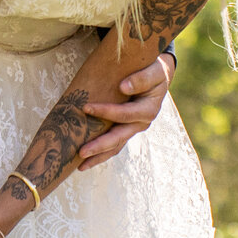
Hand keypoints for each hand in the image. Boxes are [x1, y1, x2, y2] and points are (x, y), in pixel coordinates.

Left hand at [78, 50, 174, 169]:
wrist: (158, 76)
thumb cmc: (154, 71)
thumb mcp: (154, 71)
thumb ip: (142, 78)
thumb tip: (123, 87)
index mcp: (148, 110)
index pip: (124, 114)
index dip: (106, 112)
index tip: (86, 107)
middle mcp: (141, 124)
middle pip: (119, 138)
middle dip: (99, 146)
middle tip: (81, 152)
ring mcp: (133, 129)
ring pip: (115, 146)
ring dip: (98, 156)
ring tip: (80, 166)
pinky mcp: (125, 130)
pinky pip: (113, 144)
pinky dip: (101, 153)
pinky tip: (86, 161)